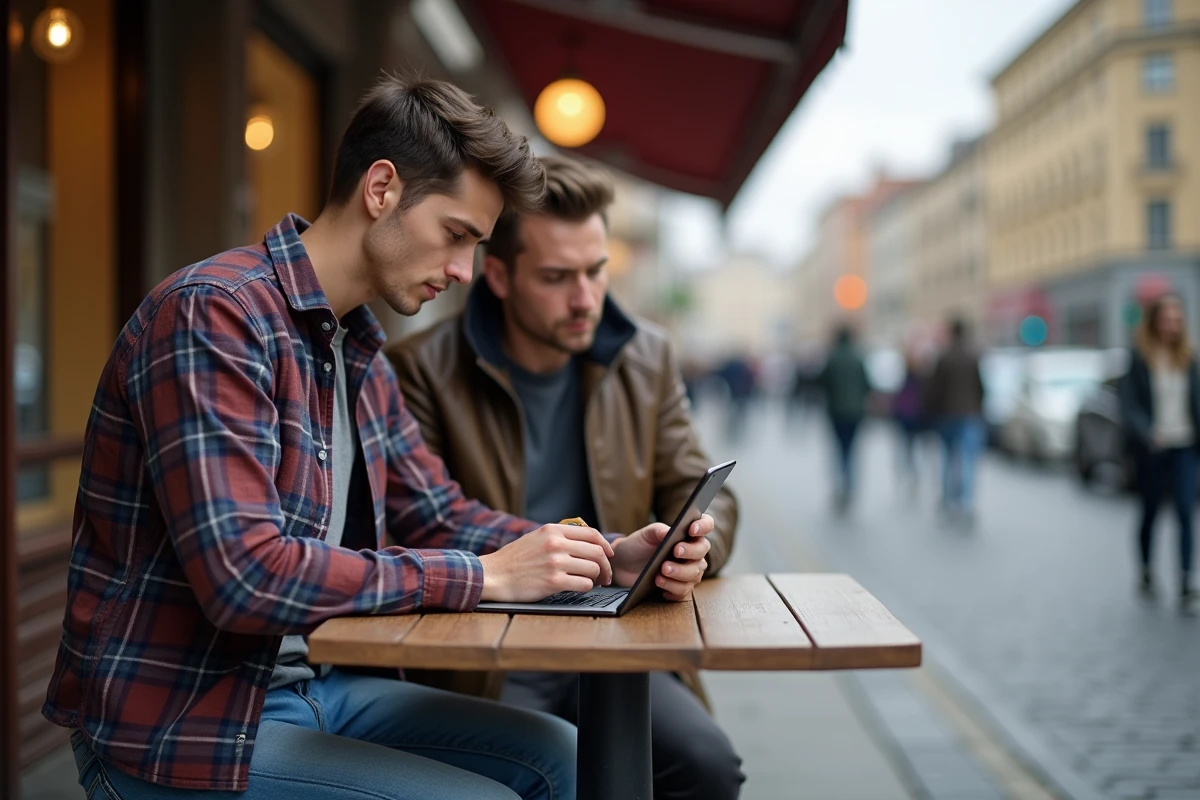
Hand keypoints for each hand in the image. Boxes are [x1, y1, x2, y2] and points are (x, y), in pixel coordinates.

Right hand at [478, 524, 613, 601]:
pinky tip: (580, 588)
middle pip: (596, 552)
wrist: (493, 575)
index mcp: (553, 530)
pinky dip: (587, 587)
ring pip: (592, 569)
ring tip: (594, 582)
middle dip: (606, 565)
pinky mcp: (553, 582)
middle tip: (605, 575)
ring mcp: (555, 563)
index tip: (609, 554)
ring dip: (597, 578)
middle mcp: (556, 544)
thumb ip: (558, 537)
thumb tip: (585, 542)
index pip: (591, 534)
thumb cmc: (514, 560)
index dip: (605, 545)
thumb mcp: (536, 537)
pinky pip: (583, 584)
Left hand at [611, 514, 713, 600]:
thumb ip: (658, 530)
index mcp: (688, 534)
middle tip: (675, 551)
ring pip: (694, 574)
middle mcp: (693, 553)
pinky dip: (672, 588)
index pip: (706, 525)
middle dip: (690, 552)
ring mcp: (688, 571)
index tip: (691, 529)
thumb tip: (668, 532)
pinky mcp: (679, 588)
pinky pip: (683, 592)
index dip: (704, 526)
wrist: (625, 564)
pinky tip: (659, 584)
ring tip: (661, 571)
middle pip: (701, 551)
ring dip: (679, 573)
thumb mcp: (646, 534)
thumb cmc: (640, 545)